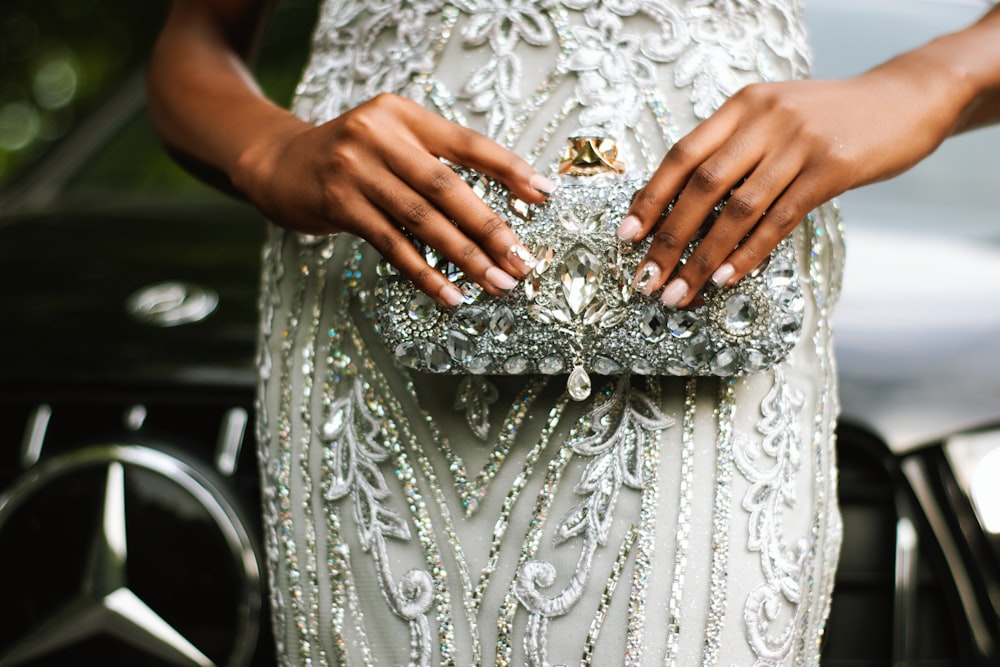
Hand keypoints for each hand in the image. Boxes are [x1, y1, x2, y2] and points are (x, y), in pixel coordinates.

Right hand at [236, 93, 554, 306]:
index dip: (509, 169)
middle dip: (491, 228)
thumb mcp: (392, 143)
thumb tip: (505, 204)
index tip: (545, 196)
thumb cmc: (353, 159)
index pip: (467, 143)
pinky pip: (392, 245)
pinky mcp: (338, 203)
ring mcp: (355, 168)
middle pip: (448, 187)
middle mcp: (379, 135)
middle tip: (523, 262)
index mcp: (404, 114)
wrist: (280, 165)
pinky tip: (450, 295)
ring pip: (423, 220)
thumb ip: (437, 163)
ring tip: (497, 283)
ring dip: (465, 257)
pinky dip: (424, 274)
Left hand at [618, 71, 959, 307]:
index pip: (681, 155)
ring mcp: (799, 143)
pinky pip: (780, 220)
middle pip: (701, 186)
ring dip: (702, 258)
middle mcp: (765, 119)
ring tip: (679, 292)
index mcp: (742, 106)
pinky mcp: (833, 169)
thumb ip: (734, 151)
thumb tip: (682, 208)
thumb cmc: (830, 118)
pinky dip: (748, 253)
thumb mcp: (774, 118)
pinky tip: (725, 279)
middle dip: (668, 238)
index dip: (650, 199)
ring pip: (738, 210)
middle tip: (646, 278)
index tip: (626, 237)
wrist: (905, 99)